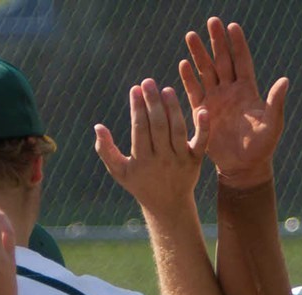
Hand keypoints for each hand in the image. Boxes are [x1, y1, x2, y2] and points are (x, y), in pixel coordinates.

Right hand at [94, 79, 210, 212]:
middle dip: (152, 102)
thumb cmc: (140, 184)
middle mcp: (162, 159)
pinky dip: (204, 127)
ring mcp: (180, 159)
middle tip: (148, 82)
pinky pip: (201, 142)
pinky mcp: (196, 160)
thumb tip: (98, 127)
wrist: (168, 205)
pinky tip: (203, 110)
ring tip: (166, 90)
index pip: (140, 128)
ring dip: (173, 108)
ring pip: (178, 130)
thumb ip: (106, 150)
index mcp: (142, 160)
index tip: (135, 89)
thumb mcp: (119, 171)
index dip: (137, 108)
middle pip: (158, 126)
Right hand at [180, 17, 289, 187]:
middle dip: (216, 41)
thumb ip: (276, 102)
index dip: (237, 44)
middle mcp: (231, 91)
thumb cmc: (262, 147)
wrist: (243, 167)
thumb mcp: (272, 124)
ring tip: (191, 35)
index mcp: (248, 91)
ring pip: (206, 71)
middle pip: (223, 60)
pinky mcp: (202, 112)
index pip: (242, 61)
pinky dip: (189, 78)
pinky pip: (194, 91)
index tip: (232, 26)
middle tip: (211, 21)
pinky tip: (183, 64)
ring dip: (199, 54)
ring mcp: (215, 100)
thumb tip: (284, 80)